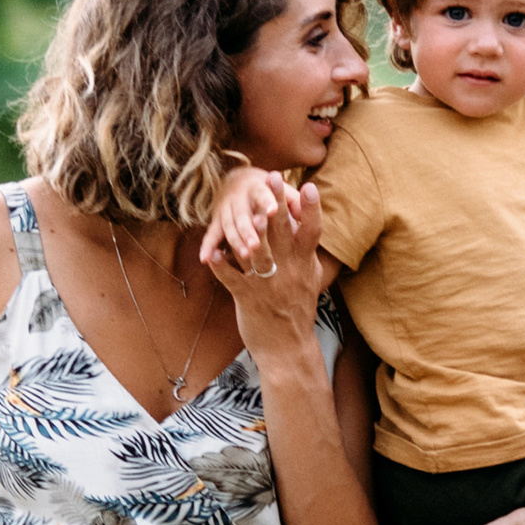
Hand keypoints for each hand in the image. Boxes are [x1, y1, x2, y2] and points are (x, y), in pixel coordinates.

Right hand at [201, 165, 293, 272]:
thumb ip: (296, 201)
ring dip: (236, 240)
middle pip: (244, 214)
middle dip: (250, 229)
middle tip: (257, 245)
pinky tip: (205, 259)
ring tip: (245, 255)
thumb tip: (312, 204)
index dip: (268, 200)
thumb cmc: (270, 190)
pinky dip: (208, 246)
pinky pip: (212, 235)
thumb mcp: (283, 190)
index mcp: (259, 187)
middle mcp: (241, 196)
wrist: (238, 179)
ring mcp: (227, 209)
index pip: (264, 193)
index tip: (274, 209)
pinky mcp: (218, 220)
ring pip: (230, 226)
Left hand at [203, 179, 328, 351]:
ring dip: (253, 233)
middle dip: (277, 204)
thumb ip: (308, 253)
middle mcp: (288, 272)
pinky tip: (212, 253)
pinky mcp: (248, 298)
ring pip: (260, 255)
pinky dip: (222, 267)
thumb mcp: (311, 279)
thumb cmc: (298, 310)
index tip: (310, 186)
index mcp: (304, 265)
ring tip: (247, 211)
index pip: (311, 232)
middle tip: (272, 177)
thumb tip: (311, 227)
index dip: (311, 210)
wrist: (288, 347)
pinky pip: (233, 279)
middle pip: (283, 233)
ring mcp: (267, 285)